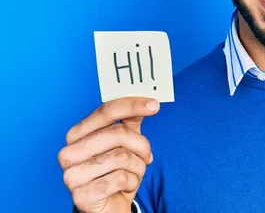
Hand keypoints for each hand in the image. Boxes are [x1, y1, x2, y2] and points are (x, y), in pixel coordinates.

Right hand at [58, 97, 159, 212]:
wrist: (108, 207)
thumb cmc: (115, 172)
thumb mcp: (124, 144)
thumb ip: (130, 122)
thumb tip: (146, 103)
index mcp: (77, 134)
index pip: (106, 111)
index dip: (132, 105)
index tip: (154, 105)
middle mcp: (69, 152)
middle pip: (118, 133)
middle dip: (141, 144)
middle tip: (147, 155)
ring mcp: (72, 175)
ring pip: (122, 157)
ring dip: (138, 167)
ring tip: (133, 173)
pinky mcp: (82, 195)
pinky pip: (121, 178)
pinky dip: (131, 182)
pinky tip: (125, 186)